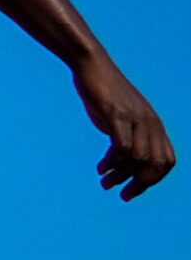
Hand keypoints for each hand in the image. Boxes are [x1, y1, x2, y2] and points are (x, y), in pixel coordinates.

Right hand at [73, 56, 175, 199]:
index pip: (167, 161)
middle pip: (156, 164)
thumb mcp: (123, 116)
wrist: (93, 66)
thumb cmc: (106, 92)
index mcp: (155, 125)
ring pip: (138, 159)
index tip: (133, 189)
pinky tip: (101, 167)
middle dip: (140, 184)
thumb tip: (125, 157)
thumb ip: (130, 134)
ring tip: (105, 182)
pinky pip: (122, 147)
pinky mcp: (117, 116)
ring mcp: (135, 119)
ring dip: (122, 176)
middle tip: (121, 193)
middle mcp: (150, 123)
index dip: (153, 179)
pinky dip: (112, 163)